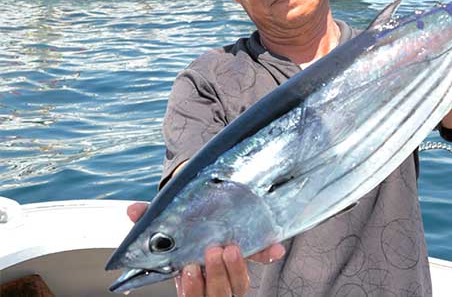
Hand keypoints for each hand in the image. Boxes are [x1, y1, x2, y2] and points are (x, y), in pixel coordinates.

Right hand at [127, 202, 285, 296]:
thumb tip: (132, 209)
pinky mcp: (250, 259)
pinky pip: (261, 262)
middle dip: (216, 276)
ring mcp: (233, 275)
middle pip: (217, 294)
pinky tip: (275, 248)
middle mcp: (212, 282)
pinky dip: (267, 255)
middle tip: (212, 252)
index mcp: (189, 279)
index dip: (192, 288)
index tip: (188, 270)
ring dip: (237, 270)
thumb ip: (148, 219)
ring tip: (231, 248)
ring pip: (239, 286)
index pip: (191, 294)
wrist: (203, 214)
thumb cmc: (183, 227)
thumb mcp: (165, 225)